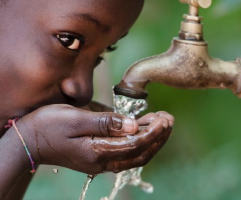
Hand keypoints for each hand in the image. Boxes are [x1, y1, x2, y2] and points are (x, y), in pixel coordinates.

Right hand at [15, 104, 173, 173]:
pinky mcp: (100, 155)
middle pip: (140, 153)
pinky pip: (126, 151)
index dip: (153, 132)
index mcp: (97, 152)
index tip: (165, 119)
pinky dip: (140, 140)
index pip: (135, 145)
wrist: (31, 140)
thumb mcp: (76, 119)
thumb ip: (105, 122)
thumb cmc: (50, 125)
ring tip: (164, 122)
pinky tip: (146, 127)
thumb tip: (132, 125)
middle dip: (158, 137)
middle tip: (169, 119)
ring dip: (152, 139)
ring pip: (135, 154)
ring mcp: (102, 160)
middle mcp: (103, 161)